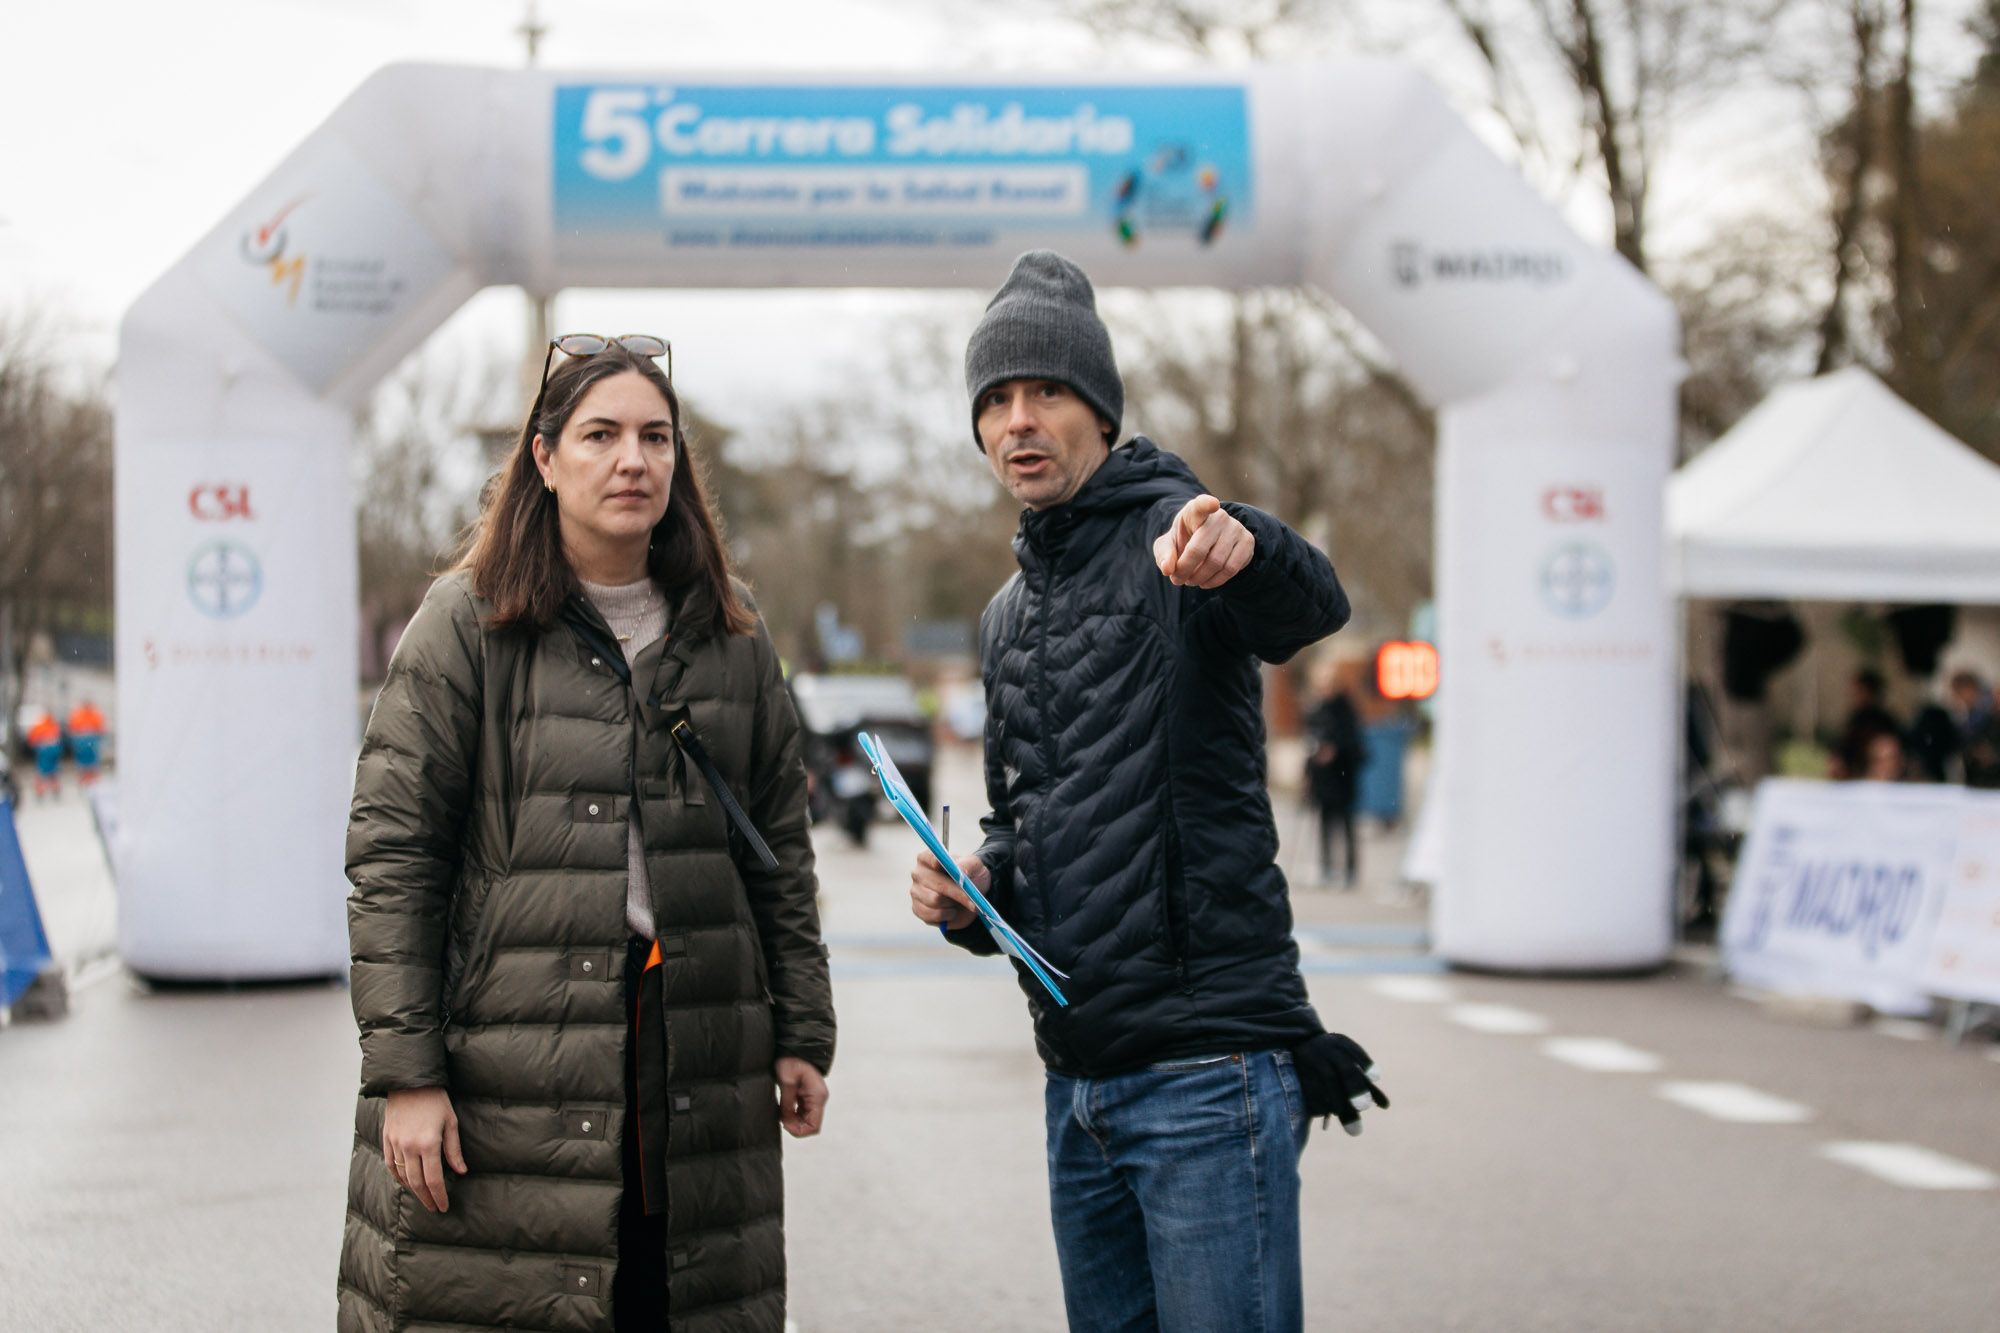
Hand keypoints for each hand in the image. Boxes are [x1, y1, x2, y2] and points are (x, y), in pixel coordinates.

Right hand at [382, 1086, 466, 1212]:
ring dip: (413, 1189)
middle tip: (433, 1207)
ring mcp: (395, 1144)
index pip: (433, 1179)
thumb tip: (461, 1171)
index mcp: (429, 1144)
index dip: (438, 1196)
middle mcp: (409, 1147)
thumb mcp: (451, 1122)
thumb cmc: (436, 1100)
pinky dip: (398, 1177)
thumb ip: (454, 1150)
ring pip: (402, 1176)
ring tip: (423, 1195)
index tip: (443, 1207)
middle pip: (416, 1183)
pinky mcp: (386, 1139)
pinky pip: (390, 1165)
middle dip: (426, 1198)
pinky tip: (406, 1181)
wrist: (409, 1082)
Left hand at [775, 1056, 828, 1137]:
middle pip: (810, 1125)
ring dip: (793, 1120)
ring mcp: (814, 1098)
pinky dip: (793, 1114)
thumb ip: (788, 1102)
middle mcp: (819, 1099)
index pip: (814, 1127)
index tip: (784, 1122)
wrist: (793, 1048)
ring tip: (781, 1112)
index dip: (798, 1130)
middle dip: (794, 1125)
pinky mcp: (808, 1096)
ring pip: (806, 1120)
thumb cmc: (792, 1060)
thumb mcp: (786, 1081)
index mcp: (818, 1096)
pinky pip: (803, 1113)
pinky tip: (784, 1108)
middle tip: (780, 1117)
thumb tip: (785, 1120)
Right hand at [910, 850, 987, 930]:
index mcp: (928, 858)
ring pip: (935, 901)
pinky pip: (933, 915)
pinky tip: (950, 911)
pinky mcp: (917, 909)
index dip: (936, 861)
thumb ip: (968, 864)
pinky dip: (947, 915)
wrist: (970, 897)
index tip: (944, 865)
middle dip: (958, 893)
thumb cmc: (969, 877)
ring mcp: (915, 892)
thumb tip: (959, 869)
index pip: (929, 857)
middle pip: (938, 884)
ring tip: (957, 901)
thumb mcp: (975, 867)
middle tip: (973, 901)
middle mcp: (918, 873)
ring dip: (952, 904)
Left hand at [1153, 494, 1253, 588]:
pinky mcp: (1247, 542)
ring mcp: (1236, 528)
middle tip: (1177, 580)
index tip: (1213, 504)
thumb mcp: (1168, 544)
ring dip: (1199, 578)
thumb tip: (1168, 569)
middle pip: (1199, 548)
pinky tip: (1205, 582)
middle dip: (1185, 569)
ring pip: (1216, 562)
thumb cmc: (1185, 540)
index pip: (1202, 504)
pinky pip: (1231, 569)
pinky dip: (1215, 581)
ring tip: (1190, 581)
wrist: (1210, 541)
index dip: (1207, 504)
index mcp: (1196, 510)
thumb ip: (1164, 554)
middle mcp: (1219, 516)